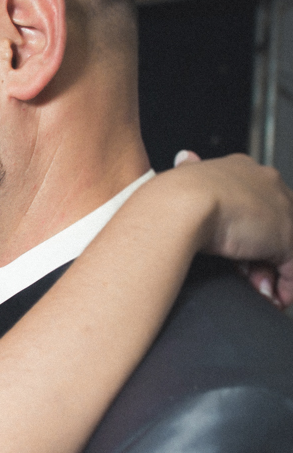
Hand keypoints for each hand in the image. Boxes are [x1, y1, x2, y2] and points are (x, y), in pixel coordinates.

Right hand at [171, 150, 292, 308]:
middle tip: (244, 276)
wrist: (180, 205)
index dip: (241, 230)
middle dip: (258, 256)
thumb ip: (188, 169)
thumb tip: (185, 157)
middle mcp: (263, 183)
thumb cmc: (171, 195)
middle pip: (269, 227)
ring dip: (266, 273)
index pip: (250, 204)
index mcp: (237, 168)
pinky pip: (291, 267)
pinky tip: (270, 296)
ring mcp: (277, 208)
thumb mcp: (181, 178)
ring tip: (254, 288)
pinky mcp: (285, 236)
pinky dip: (284, 286)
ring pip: (280, 247)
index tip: (232, 253)